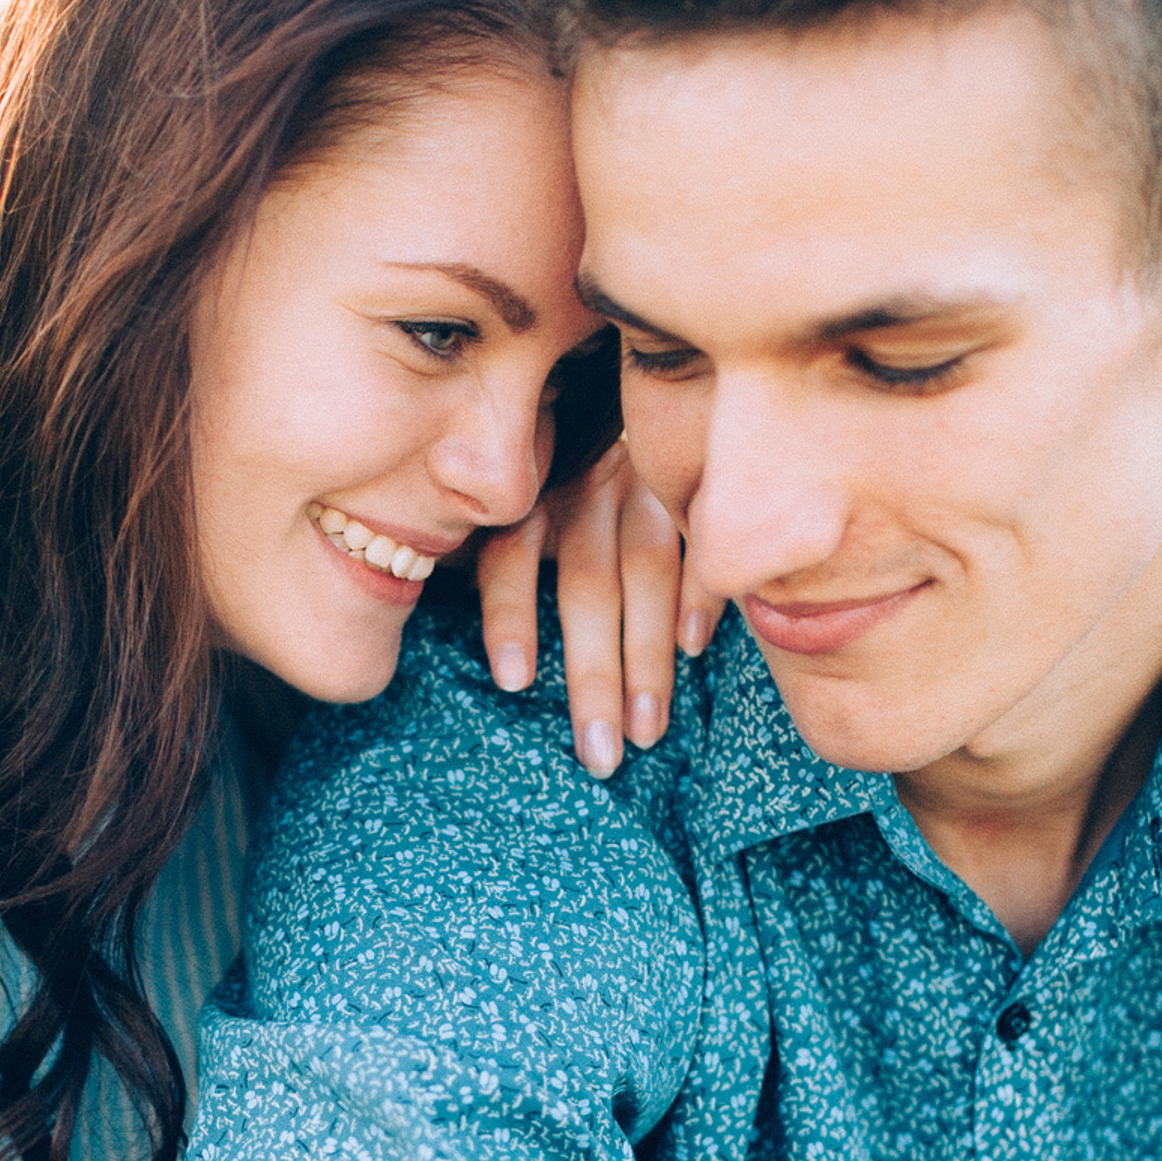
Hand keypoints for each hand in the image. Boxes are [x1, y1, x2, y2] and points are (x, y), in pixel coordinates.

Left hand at [474, 440, 724, 779]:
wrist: (640, 403)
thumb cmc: (559, 483)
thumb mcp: (512, 505)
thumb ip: (491, 557)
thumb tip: (461, 632)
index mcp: (528, 500)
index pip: (510, 559)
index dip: (511, 617)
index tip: (514, 684)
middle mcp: (582, 490)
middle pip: (587, 588)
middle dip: (594, 678)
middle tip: (598, 757)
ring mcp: (642, 485)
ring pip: (644, 572)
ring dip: (647, 659)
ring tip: (646, 732)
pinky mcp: (691, 488)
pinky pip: (699, 542)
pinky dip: (699, 593)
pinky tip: (694, 649)